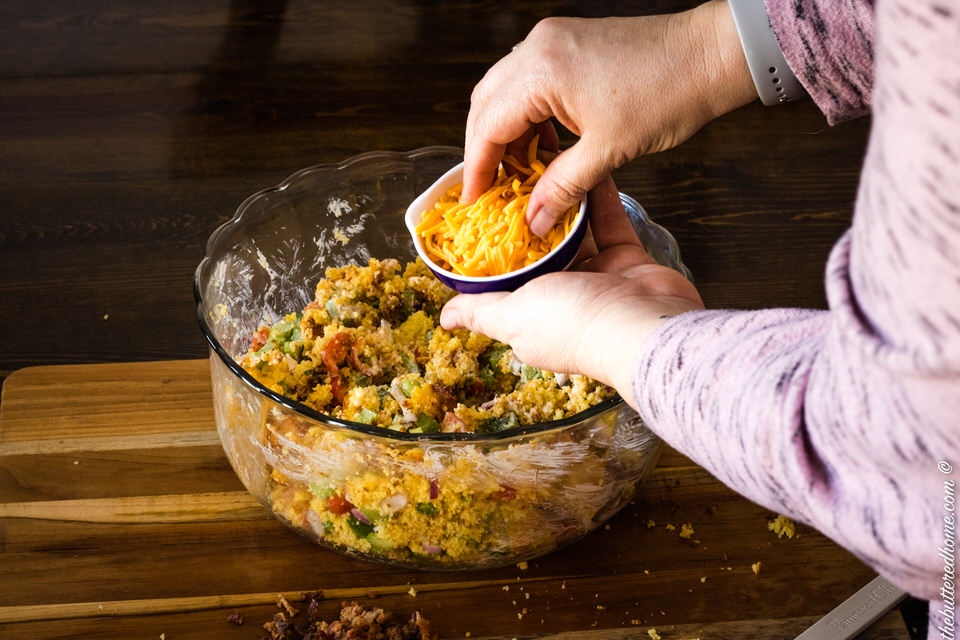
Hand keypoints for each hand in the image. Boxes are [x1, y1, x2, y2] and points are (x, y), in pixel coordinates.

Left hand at [439, 177, 703, 406]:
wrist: (647, 329)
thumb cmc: (574, 324)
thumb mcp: (513, 315)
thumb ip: (480, 310)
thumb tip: (444, 318)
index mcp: (530, 316)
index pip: (503, 279)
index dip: (492, 248)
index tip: (481, 211)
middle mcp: (562, 299)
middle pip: (539, 252)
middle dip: (527, 218)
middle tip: (514, 179)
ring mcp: (597, 279)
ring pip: (574, 233)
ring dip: (561, 202)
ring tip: (545, 167)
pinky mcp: (627, 261)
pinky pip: (609, 222)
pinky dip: (598, 197)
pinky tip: (584, 168)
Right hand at [463, 0, 754, 236]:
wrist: (712, 54)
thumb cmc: (669, 94)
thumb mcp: (609, 151)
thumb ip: (562, 186)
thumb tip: (534, 220)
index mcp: (542, 70)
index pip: (487, 125)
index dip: (477, 168)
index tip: (473, 199)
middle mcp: (538, 47)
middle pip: (486, 104)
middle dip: (484, 150)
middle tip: (493, 189)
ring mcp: (551, 41)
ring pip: (504, 92)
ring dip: (506, 133)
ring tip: (521, 173)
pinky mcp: (567, 43)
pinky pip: (528, 82)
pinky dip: (527, 115)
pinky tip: (544, 145)